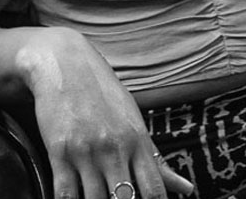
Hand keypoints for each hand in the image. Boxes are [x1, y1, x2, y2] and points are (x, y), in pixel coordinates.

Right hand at [16, 29, 194, 198]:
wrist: (65, 61)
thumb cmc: (102, 93)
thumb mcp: (133, 120)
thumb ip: (156, 159)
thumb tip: (187, 189)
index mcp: (137, 140)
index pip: (154, 190)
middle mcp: (114, 147)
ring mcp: (86, 150)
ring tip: (100, 198)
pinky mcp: (59, 151)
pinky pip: (65, 195)